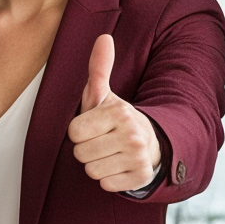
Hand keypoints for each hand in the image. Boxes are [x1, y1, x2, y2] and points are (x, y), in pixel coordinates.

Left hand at [66, 35, 162, 193]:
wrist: (150, 143)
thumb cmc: (116, 119)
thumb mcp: (104, 95)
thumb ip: (99, 69)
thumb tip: (104, 37)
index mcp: (118, 112)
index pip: (74, 132)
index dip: (79, 132)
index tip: (93, 127)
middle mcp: (131, 134)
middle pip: (81, 154)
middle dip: (87, 150)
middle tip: (102, 142)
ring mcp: (138, 157)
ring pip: (92, 171)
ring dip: (96, 165)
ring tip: (109, 153)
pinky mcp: (141, 177)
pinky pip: (106, 185)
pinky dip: (109, 179)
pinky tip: (119, 166)